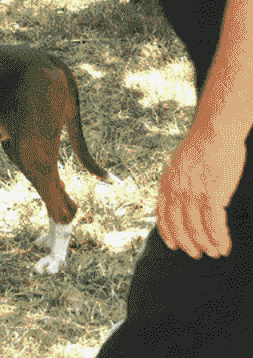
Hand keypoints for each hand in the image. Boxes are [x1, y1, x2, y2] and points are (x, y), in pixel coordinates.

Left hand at [157, 130, 245, 258]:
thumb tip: (182, 196)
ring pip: (196, 228)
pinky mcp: (212, 194)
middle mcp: (176, 190)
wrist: (215, 131)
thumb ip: (179, 181)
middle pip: (177, 224)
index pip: (162, 213)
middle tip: (196, 254)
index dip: (167, 231)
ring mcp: (193, 193)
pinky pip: (213, 224)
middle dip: (187, 243)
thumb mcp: (181, 163)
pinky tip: (224, 246)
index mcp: (167, 182)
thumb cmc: (203, 145)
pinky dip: (218, 238)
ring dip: (206, 244)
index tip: (172, 244)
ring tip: (214, 252)